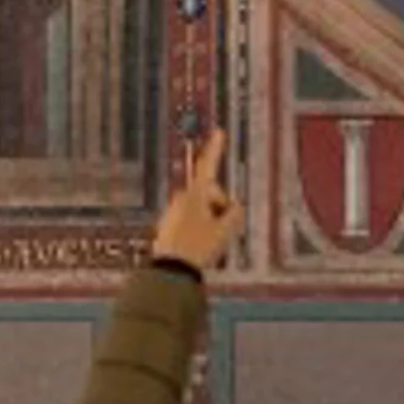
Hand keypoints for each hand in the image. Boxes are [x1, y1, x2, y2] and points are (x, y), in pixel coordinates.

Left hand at [150, 128, 238, 274]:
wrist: (170, 272)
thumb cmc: (199, 247)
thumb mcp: (225, 231)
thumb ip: (234, 215)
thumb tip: (235, 207)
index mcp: (196, 195)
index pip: (209, 166)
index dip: (215, 149)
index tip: (218, 131)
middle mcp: (181, 199)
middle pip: (209, 193)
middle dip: (220, 205)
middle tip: (225, 228)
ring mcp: (172, 213)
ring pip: (201, 208)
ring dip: (211, 219)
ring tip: (212, 243)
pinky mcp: (168, 227)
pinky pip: (191, 221)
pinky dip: (200, 229)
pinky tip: (200, 247)